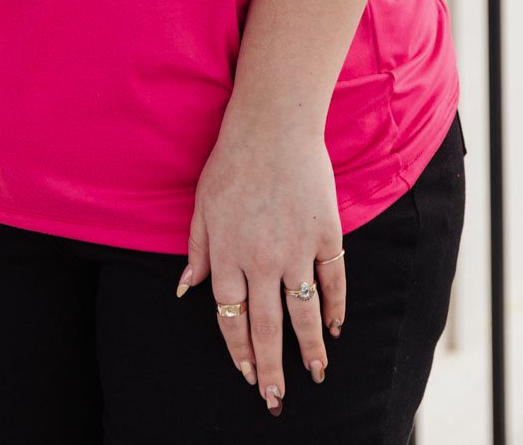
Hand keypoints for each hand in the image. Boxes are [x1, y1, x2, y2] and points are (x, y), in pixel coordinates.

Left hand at [179, 116, 345, 414]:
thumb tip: (185, 289)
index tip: (245, 372)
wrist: (275, 124)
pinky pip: (334, 282)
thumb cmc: (232, 160)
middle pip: (267, 328)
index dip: (239, 349)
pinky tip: (335, 329)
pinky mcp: (326, 235)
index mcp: (228, 255)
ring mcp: (297, 250)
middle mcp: (262, 260)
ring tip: (315, 375)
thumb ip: (197, 250)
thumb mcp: (202, 204)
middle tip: (275, 398)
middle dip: (270, 369)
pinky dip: (336, 309)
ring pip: (304, 315)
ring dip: (309, 351)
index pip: (231, 317)